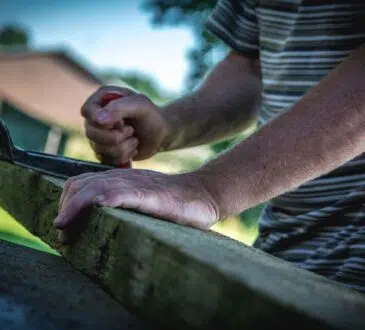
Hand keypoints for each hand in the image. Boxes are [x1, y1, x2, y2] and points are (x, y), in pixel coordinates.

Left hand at [54, 169, 219, 243]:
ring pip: (95, 188)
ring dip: (74, 208)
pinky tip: (95, 208)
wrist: (204, 192)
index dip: (66, 203)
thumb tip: (101, 223)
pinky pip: (121, 193)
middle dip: (64, 209)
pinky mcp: (150, 194)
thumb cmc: (176, 203)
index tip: (63, 226)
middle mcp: (124, 179)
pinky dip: (103, 199)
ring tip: (65, 231)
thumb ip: (124, 204)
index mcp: (120, 181)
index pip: (81, 184)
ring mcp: (137, 185)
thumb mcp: (143, 201)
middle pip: (80, 185)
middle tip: (62, 234)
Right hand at [82, 86, 170, 164]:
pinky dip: (124, 156)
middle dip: (116, 136)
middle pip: (91, 133)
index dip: (100, 120)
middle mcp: (96, 118)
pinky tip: (132, 148)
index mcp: (102, 99)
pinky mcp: (105, 152)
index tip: (120, 122)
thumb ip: (119, 108)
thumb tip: (98, 120)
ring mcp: (99, 136)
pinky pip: (106, 160)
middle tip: (131, 130)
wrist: (161, 135)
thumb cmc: (152, 116)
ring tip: (134, 139)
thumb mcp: (140, 105)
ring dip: (123, 146)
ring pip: (99, 148)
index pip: (87, 111)